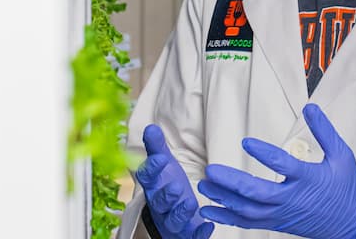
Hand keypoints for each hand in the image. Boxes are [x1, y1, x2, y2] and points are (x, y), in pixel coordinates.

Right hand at [135, 124, 214, 238]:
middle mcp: (160, 205)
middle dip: (166, 196)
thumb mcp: (164, 165)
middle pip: (159, 202)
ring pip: (173, 220)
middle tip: (176, 187)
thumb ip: (157, 147)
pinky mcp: (186, 233)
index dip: (152, 169)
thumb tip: (151, 127)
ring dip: (180, 213)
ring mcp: (172, 220)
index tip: (161, 159)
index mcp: (154, 186)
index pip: (147, 177)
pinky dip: (198, 233)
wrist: (171, 214)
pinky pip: (190, 235)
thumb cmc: (167, 186)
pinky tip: (208, 226)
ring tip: (191, 203)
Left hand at [197, 104, 355, 238]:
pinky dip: (227, 217)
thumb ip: (324, 131)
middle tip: (211, 170)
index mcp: (309, 179)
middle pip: (257, 193)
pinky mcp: (277, 222)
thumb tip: (310, 108)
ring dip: (224, 198)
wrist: (353, 222)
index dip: (264, 154)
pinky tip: (210, 210)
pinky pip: (249, 223)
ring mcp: (282, 214)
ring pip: (248, 210)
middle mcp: (292, 199)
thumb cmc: (346, 187)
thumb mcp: (341, 155)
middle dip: (231, 182)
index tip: (246, 141)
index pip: (284, 166)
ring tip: (205, 184)